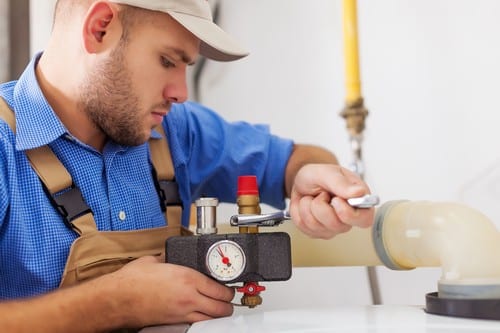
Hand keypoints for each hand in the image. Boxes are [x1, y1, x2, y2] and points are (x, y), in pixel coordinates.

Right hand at [107, 256, 234, 327]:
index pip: (220, 288)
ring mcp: (182, 312)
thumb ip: (168, 258)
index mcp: (188, 278)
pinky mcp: (174, 322)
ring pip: (212, 319)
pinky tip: (203, 315)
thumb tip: (171, 255)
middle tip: (228, 298)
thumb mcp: (155, 261)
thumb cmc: (132, 280)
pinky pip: (197, 324)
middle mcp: (189, 297)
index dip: (229, 289)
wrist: (117, 299)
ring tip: (219, 308)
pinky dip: (204, 320)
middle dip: (228, 303)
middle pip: (221, 307)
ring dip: (219, 314)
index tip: (229, 286)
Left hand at [289, 164, 373, 238]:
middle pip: (337, 225)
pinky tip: (307, 205)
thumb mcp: (327, 172)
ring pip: (317, 226)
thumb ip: (341, 183)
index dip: (348, 214)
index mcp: (358, 201)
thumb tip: (359, 193)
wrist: (302, 181)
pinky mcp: (317, 232)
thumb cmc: (318, 176)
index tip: (336, 200)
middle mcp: (348, 217)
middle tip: (322, 194)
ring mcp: (332, 227)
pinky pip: (304, 227)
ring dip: (308, 207)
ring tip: (313, 197)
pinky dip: (300, 212)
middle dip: (321, 207)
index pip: (364, 219)